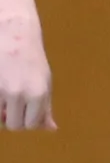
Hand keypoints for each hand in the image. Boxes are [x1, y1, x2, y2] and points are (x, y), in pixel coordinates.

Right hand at [0, 14, 55, 129]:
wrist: (13, 33)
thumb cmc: (31, 58)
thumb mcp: (45, 81)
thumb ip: (46, 107)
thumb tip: (51, 129)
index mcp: (38, 94)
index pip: (31, 125)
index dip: (27, 121)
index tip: (24, 112)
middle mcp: (19, 93)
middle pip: (13, 125)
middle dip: (12, 119)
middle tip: (11, 106)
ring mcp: (0, 89)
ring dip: (0, 112)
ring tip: (4, 97)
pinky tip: (0, 91)